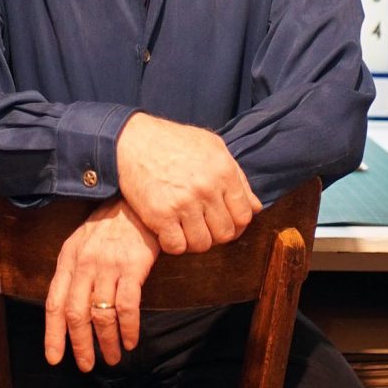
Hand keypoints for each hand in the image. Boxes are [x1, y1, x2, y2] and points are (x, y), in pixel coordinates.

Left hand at [44, 197, 159, 370]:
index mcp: (68, 260)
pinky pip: (127, 307)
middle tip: (87, 365)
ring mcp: (108, 265)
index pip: (54, 304)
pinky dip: (129, 329)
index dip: (53, 334)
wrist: (137, 202)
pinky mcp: (133, 266)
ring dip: (107, 342)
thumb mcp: (82, 243)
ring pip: (101, 315)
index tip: (55, 358)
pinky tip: (131, 340)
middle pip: (76, 314)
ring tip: (114, 357)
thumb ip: (74, 272)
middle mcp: (84, 264)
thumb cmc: (110, 225)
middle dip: (81, 345)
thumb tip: (69, 309)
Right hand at [116, 113, 261, 254]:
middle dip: (216, 235)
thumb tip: (255, 207)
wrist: (131, 141)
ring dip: (195, 241)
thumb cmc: (172, 142)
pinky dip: (173, 244)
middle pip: (225, 233)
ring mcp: (183, 203)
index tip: (224, 223)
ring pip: (202, 244)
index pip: (244, 215)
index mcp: (223, 171)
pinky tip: (168, 231)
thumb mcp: (212, 147)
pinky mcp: (160, 215)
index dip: (237, 225)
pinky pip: (176, 246)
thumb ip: (237, 177)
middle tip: (203, 227)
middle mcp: (206, 188)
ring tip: (186, 229)